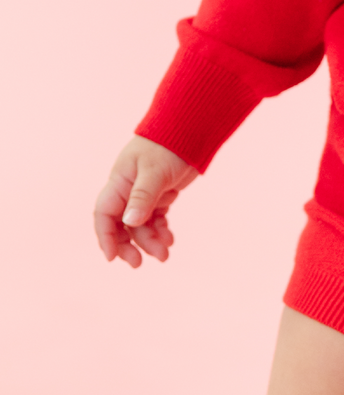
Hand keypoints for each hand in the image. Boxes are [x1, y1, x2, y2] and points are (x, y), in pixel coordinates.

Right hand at [93, 136, 197, 267]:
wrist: (188, 130)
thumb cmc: (167, 146)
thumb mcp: (154, 172)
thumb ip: (142, 196)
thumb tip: (130, 221)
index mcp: (119, 183)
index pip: (104, 215)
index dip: (105, 237)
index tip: (112, 258)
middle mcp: (128, 190)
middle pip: (121, 225)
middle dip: (128, 245)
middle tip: (139, 264)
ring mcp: (144, 193)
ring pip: (141, 225)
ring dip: (150, 240)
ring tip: (165, 253)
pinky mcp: (161, 194)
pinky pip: (156, 219)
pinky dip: (161, 230)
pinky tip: (170, 240)